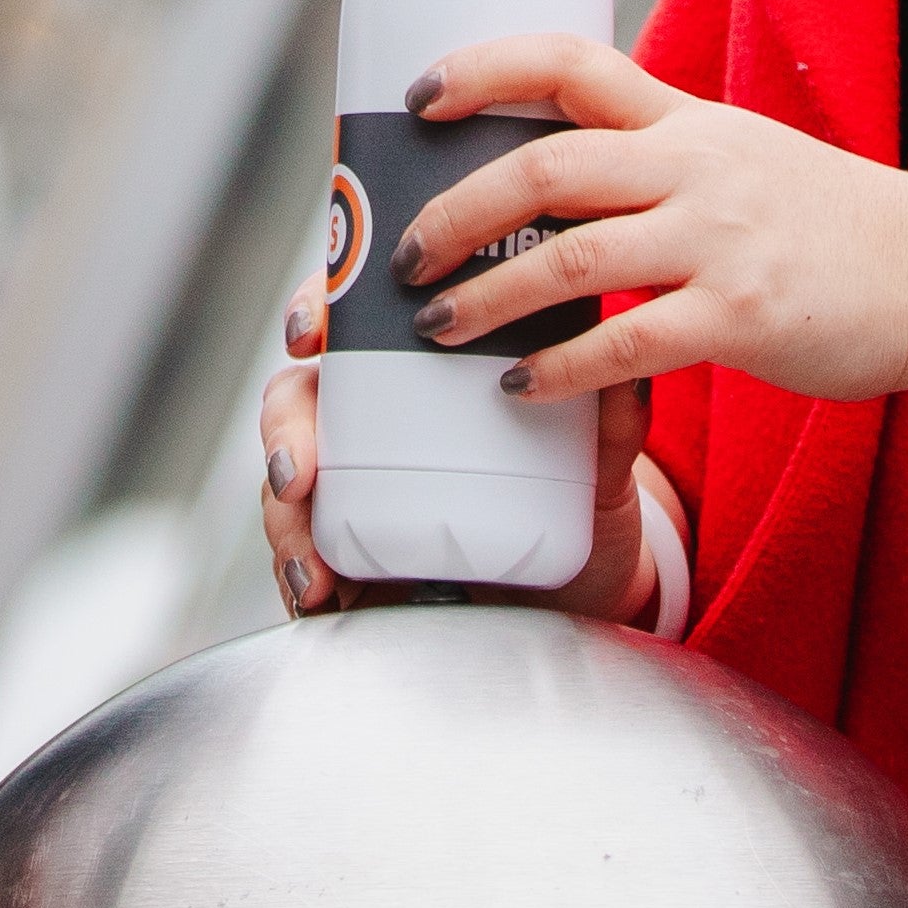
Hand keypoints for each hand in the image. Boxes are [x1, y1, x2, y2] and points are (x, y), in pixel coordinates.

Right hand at [255, 248, 655, 625]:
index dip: (316, 307)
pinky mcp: (354, 555)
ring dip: (284, 520)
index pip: (353, 315)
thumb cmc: (578, 506)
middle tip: (297, 471)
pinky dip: (299, 575)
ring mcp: (355, 487)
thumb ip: (608, 426)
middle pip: (300, 395)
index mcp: (420, 370)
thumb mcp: (598, 468)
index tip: (308, 334)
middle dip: (284, 429)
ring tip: (313, 567)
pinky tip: (316, 596)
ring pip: (289, 479)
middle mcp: (374, 419)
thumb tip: (623, 380)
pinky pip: (305, 554)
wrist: (581, 599)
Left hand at [389, 32, 907, 407]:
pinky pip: (630, 343)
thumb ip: (657, 158)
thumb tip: (552, 177)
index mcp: (687, 120)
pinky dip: (563, 369)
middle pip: (547, 163)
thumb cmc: (829, 226)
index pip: (570, 62)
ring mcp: (721, 239)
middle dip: (458, 207)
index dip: (483, 70)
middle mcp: (695, 165)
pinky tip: (520, 388)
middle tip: (404, 251)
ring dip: (487, 297)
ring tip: (435, 327)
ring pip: (571, 254)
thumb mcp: (740, 157)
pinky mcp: (745, 318)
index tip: (418, 96)